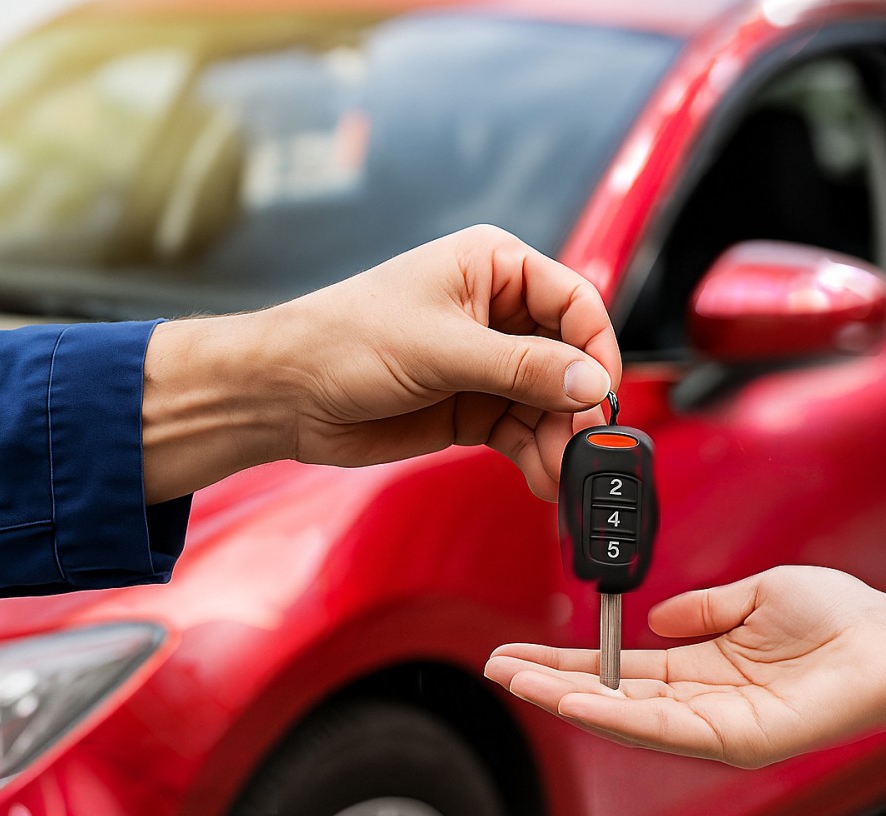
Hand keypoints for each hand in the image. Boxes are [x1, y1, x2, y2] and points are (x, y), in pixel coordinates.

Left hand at [142, 225, 619, 501]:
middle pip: (568, 358)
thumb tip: (591, 383)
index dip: (596, 347)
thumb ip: (523, 368)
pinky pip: (523, 431)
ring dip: (559, 440)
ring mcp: (487, 364)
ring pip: (549, 402)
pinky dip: (536, 455)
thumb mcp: (442, 349)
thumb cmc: (343, 341)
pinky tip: (543, 478)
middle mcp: (498, 313)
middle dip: (577, 405)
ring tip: (560, 473)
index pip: (573, 301)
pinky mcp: (474, 407)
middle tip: (582, 444)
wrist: (283, 395)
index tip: (602, 392)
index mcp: (493, 268)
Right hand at [486, 566, 885, 767]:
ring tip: (519, 683)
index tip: (525, 651)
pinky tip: (576, 703)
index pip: (622, 669)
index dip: (572, 661)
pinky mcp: (739, 739)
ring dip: (568, 699)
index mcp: (704, 664)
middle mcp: (704, 700)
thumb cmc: (838, 618)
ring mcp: (718, 724)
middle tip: (498, 668)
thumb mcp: (755, 594)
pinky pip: (666, 728)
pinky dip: (615, 716)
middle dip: (552, 683)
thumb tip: (659, 616)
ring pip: (627, 716)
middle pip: (612, 695)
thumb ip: (703, 608)